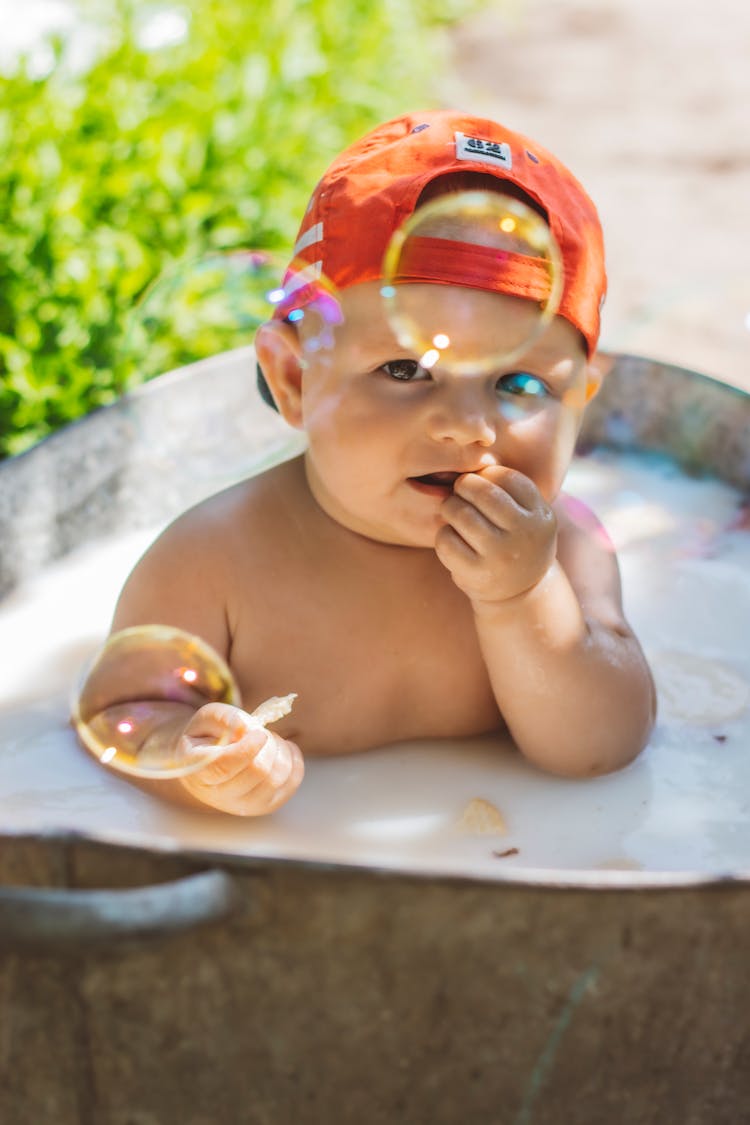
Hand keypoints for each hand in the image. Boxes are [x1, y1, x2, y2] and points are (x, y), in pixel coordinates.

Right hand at [177, 702, 303, 815]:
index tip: (259, 732)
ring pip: (276, 778)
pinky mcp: (265, 806)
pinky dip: (294, 760)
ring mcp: (244, 805)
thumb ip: (223, 718)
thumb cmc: (206, 738)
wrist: (209, 764)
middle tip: (260, 732)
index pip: (225, 767)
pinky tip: (282, 749)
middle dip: (267, 744)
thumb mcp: (206, 718)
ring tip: (269, 740)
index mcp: (199, 772)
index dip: (247, 748)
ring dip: (280, 750)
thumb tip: (246, 728)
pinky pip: (291, 783)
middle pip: (257, 772)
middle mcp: (220, 796)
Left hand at [434, 466, 556, 606]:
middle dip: (464, 486)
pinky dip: (444, 534)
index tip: (481, 481)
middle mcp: (524, 535)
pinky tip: (452, 538)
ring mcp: (499, 556)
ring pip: (461, 514)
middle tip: (460, 491)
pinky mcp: (475, 573)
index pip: (508, 478)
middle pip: (483, 492)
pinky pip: (446, 540)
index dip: (487, 474)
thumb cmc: (517, 541)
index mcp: (540, 516)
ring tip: (453, 512)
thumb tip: (472, 455)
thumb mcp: (529, 516)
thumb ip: (509, 490)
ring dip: (450, 508)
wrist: (520, 594)